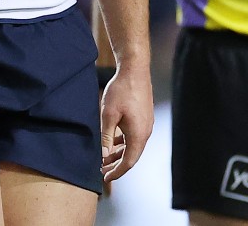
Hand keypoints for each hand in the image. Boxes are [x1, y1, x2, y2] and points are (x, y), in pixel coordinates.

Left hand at [99, 65, 153, 184]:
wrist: (135, 70)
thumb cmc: (121, 90)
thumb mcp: (108, 114)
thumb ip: (106, 136)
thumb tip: (104, 155)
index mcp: (138, 134)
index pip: (128, 162)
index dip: (116, 172)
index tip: (105, 178)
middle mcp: (145, 132)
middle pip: (131, 156)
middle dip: (116, 165)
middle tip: (101, 170)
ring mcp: (146, 124)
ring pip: (133, 146)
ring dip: (119, 153)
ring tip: (105, 158)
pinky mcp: (144, 117)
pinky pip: (134, 136)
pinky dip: (124, 143)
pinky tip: (113, 141)